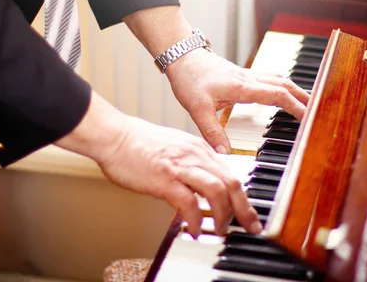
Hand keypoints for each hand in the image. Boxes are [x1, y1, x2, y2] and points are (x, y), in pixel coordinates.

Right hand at [96, 113, 262, 237]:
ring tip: (221, 231)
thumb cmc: (139, 143)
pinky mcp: (165, 179)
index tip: (246, 211)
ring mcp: (181, 167)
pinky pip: (189, 203)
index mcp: (199, 148)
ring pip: (217, 190)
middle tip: (250, 225)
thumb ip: (192, 163)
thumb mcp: (176, 147)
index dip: (243, 195)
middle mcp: (195, 156)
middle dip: (245, 208)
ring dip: (224, 215)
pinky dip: (195, 220)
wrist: (115, 136)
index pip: (231, 173)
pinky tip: (193, 230)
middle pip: (232, 182)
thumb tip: (202, 184)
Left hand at [165, 48, 309, 152]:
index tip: (309, 118)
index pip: (278, 95)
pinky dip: (280, 87)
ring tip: (306, 103)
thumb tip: (225, 154)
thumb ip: (212, 132)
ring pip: (278, 79)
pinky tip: (279, 96)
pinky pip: (268, 79)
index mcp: (242, 87)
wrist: (181, 56)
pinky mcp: (241, 75)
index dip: (296, 106)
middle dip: (303, 97)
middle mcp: (249, 79)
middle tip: (318, 111)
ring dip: (294, 90)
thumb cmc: (188, 78)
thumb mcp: (197, 108)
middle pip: (285, 84)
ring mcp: (246, 75)